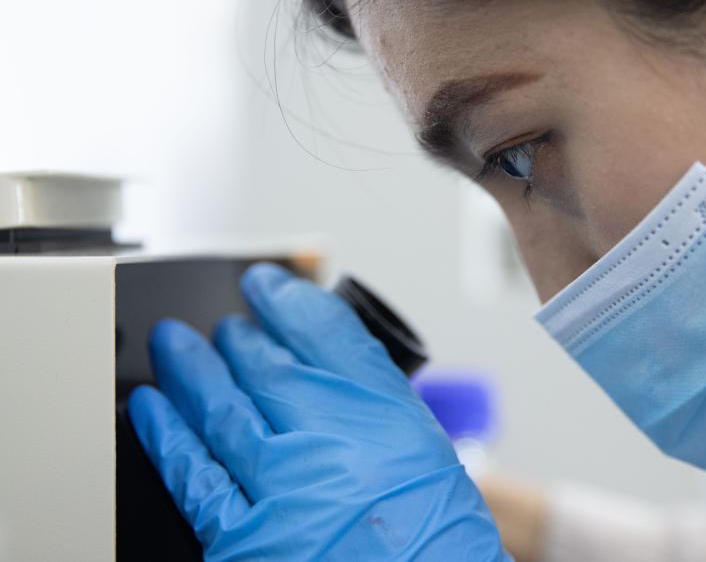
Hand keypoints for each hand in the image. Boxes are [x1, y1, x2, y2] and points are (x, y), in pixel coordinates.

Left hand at [128, 263, 509, 560]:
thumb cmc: (436, 549)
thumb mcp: (434, 464)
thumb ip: (381, 414)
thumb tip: (328, 376)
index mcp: (392, 422)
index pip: (329, 335)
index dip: (290, 301)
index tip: (270, 285)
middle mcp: (334, 444)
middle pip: (270, 367)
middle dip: (242, 337)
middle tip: (228, 323)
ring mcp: (283, 489)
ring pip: (223, 409)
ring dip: (194, 370)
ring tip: (176, 344)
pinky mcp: (243, 541)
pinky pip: (194, 475)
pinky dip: (169, 437)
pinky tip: (153, 408)